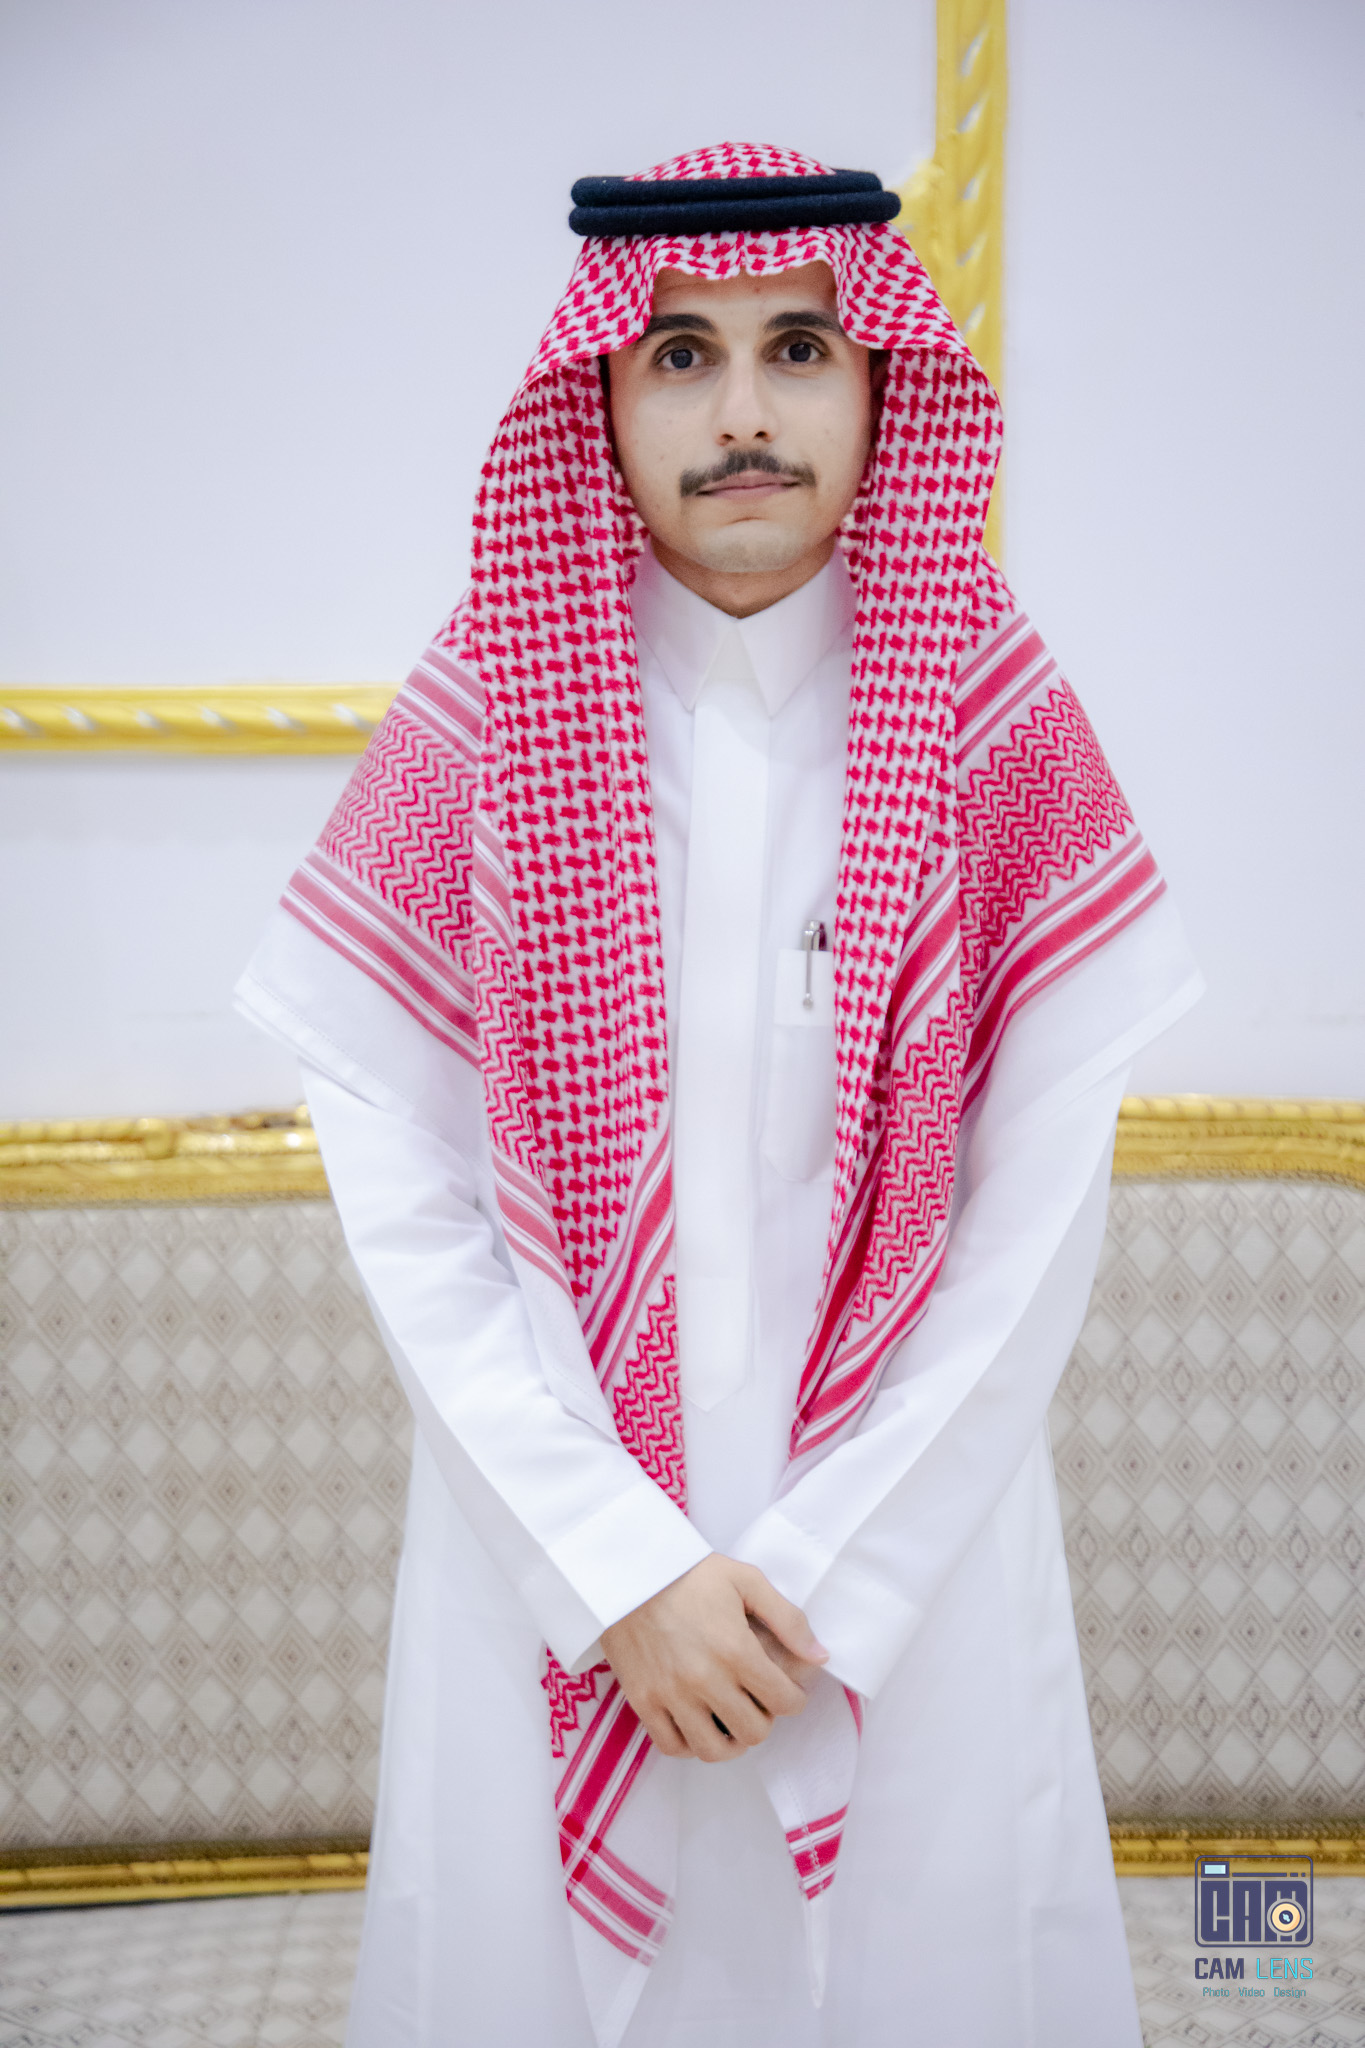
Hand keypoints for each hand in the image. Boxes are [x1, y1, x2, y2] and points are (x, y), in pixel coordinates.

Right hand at [601, 1554, 828, 1762]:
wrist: (628, 1572)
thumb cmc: (689, 1573)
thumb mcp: (745, 1580)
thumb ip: (787, 1618)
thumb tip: (820, 1656)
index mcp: (736, 1650)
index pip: (784, 1702)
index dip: (794, 1698)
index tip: (787, 1689)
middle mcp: (705, 1680)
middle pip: (754, 1732)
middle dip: (765, 1718)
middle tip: (758, 1700)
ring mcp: (671, 1695)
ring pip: (714, 1750)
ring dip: (731, 1740)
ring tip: (731, 1720)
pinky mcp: (643, 1702)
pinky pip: (673, 1747)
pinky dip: (690, 1744)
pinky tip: (697, 1724)